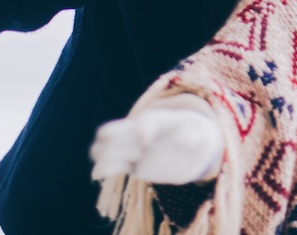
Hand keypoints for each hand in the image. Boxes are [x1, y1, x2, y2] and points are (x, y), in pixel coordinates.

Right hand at [90, 105, 222, 184]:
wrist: (192, 150)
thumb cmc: (196, 136)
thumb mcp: (200, 134)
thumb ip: (193, 135)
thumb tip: (183, 140)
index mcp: (158, 120)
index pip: (147, 121)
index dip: (144, 129)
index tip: (145, 141)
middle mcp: (141, 132)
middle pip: (120, 130)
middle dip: (113, 135)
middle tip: (107, 144)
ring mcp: (135, 148)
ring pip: (112, 148)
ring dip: (104, 153)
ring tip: (101, 166)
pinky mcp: (132, 165)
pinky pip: (114, 166)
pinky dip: (104, 169)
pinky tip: (96, 175)